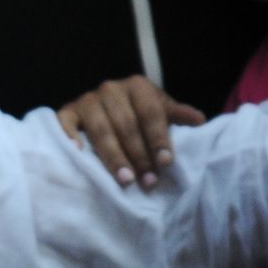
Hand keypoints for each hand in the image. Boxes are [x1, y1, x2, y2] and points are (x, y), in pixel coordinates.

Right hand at [56, 74, 206, 188]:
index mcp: (138, 86)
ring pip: (101, 130)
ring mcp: (87, 99)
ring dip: (114, 157)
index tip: (165, 162)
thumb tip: (200, 120)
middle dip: (139, 156)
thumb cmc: (138, 112)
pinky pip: (67, 124)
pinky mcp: (67, 111)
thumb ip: (177, 115)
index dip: (159, 139)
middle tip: (148, 181)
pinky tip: (80, 154)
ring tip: (126, 180)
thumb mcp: (159, 110)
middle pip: (126, 125)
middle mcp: (111, 88)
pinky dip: (71, 137)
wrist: (104, 104)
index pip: (150, 114)